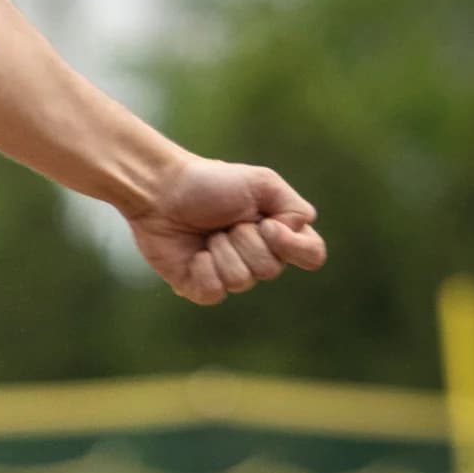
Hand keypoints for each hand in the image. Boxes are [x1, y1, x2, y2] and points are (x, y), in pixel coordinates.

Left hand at [124, 157, 327, 304]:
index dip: (293, 246)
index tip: (267, 224)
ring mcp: (231, 274)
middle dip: (245, 239)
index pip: (313, 256)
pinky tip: (193, 252)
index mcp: (280, 234)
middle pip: (272, 269)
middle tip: (224, 221)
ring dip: (222, 249)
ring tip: (207, 233)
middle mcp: (259, 258)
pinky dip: (202, 268)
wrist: (160, 189)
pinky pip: (215, 291)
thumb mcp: (261, 182)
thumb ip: (294, 207)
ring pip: (242, 280)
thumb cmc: (210, 182)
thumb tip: (299, 234)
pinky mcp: (202, 287)